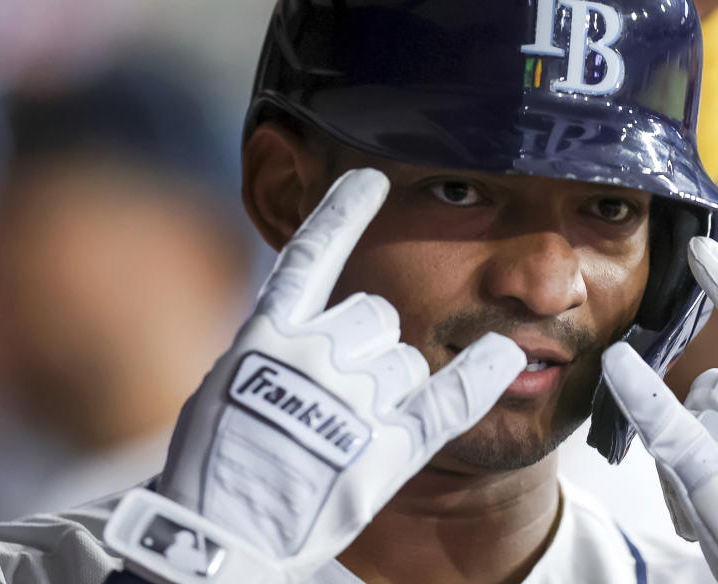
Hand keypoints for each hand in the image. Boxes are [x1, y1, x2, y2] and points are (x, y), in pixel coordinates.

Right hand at [104, 169, 525, 583]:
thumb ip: (269, 350)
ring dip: (393, 380)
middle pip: (378, 316)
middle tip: (343, 386)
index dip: (343, 211)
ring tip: (355, 425)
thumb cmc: (213, 468)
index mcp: (268, 337)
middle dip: (370, 341)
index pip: (313, 254)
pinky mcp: (387, 447)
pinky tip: (505, 355)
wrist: (220, 538)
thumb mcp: (222, 390)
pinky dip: (479, 375)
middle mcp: (317, 356)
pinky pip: (446, 399)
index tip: (370, 178)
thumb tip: (300, 326)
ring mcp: (355, 400)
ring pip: (408, 360)